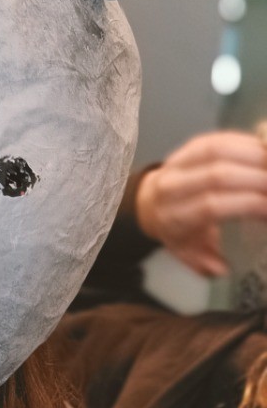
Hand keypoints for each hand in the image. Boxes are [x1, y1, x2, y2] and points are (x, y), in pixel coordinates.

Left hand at [135, 131, 266, 277]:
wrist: (152, 203)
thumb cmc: (178, 230)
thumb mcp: (187, 253)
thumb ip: (205, 262)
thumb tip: (222, 268)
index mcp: (173, 216)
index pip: (211, 206)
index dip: (245, 205)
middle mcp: (172, 186)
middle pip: (217, 175)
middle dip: (256, 179)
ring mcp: (180, 162)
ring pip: (218, 150)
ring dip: (255, 155)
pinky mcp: (191, 145)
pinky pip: (220, 138)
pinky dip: (247, 143)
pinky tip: (265, 151)